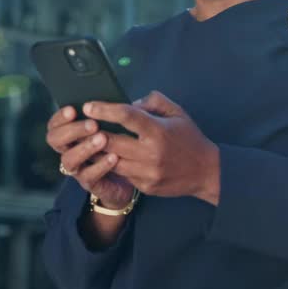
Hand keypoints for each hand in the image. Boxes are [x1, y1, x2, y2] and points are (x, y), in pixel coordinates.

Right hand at [44, 106, 135, 208]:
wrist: (131, 173)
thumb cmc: (120, 141)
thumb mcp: (115, 124)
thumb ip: (108, 113)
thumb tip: (111, 99)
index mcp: (70, 134)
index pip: (54, 124)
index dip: (59, 118)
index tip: (72, 110)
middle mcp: (68, 150)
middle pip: (55, 140)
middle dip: (72, 131)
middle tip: (93, 124)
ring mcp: (77, 168)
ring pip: (69, 160)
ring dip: (85, 148)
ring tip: (103, 138)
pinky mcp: (91, 184)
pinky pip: (89, 176)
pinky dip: (100, 166)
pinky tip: (114, 157)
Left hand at [84, 91, 220, 204]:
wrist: (206, 172)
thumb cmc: (190, 138)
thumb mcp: (177, 113)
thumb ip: (153, 102)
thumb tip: (130, 104)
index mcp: (158, 131)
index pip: (126, 116)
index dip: (105, 109)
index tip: (89, 106)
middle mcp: (151, 153)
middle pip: (111, 142)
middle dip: (92, 133)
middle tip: (81, 125)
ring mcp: (147, 172)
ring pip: (111, 161)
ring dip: (98, 151)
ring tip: (88, 141)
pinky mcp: (145, 186)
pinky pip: (122, 174)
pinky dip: (113, 165)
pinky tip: (105, 158)